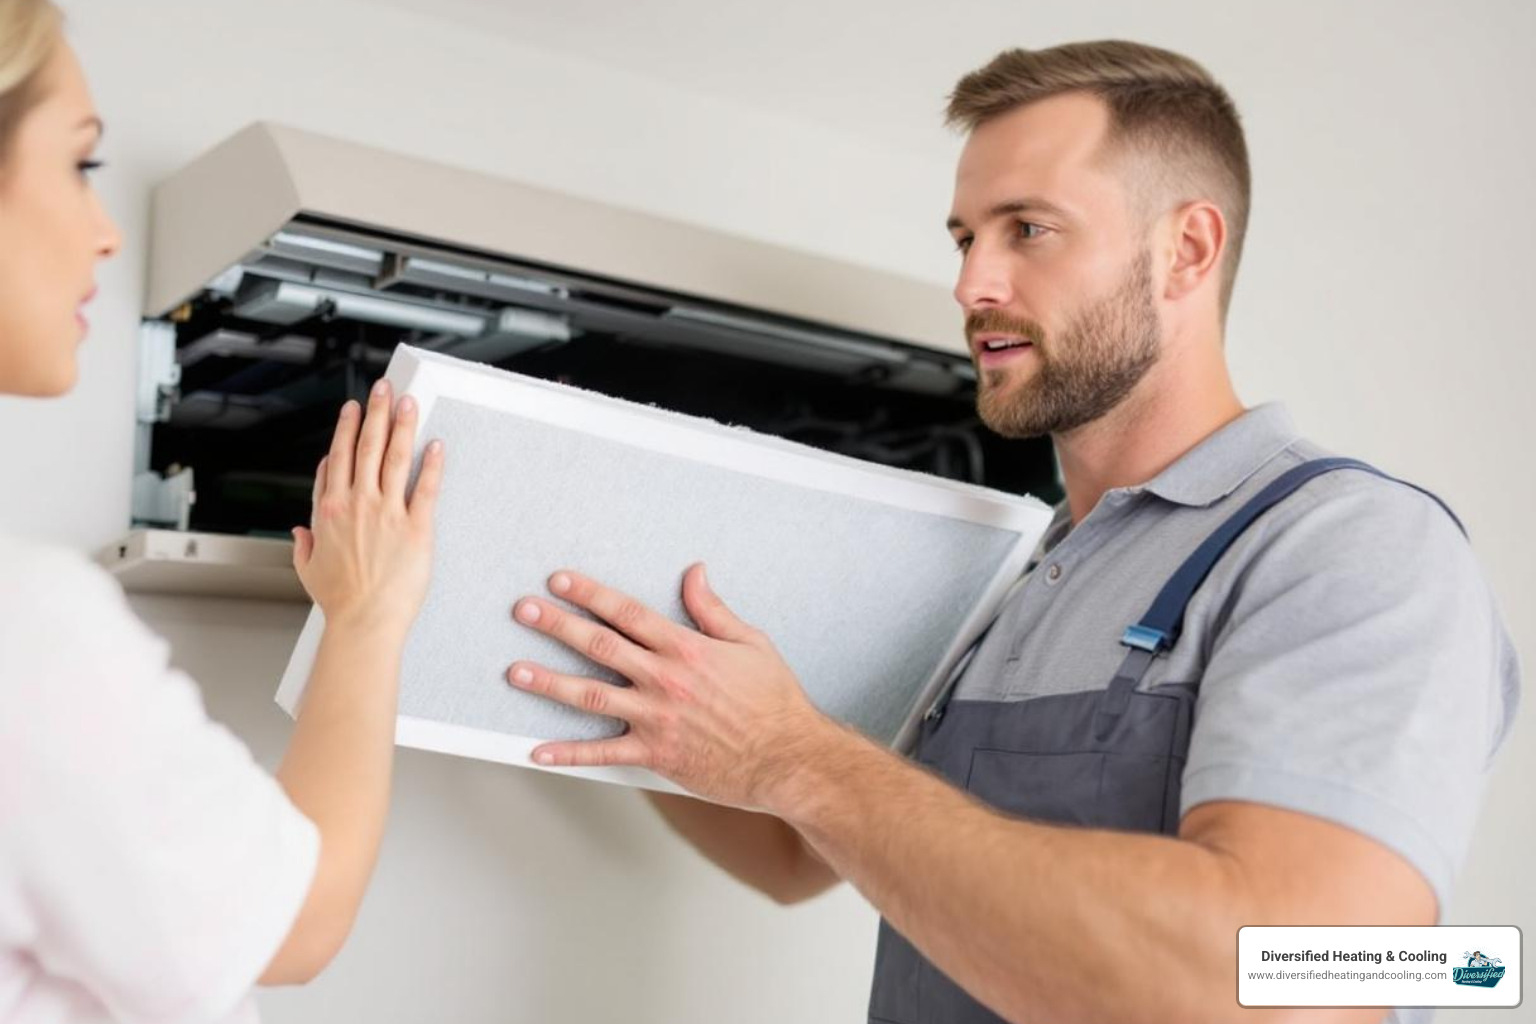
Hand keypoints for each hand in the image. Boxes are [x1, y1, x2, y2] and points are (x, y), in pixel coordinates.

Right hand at [292, 379, 444, 636]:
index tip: (350, 412)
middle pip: (365, 447)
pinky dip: (431, 463)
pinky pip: (424, 487)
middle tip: (382, 389)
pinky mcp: (416, 528)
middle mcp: (357, 505)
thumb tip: (300, 530)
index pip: (336, 460)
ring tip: (407, 402)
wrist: (365, 622)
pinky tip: (436, 445)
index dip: (344, 431)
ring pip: (393, 457)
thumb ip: (304, 544)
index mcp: (329, 512)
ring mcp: (387, 513)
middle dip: (374, 413)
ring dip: (401, 425)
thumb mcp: (308, 570)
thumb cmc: (340, 602)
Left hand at [508, 564, 838, 810]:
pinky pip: (603, 754)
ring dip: (549, 682)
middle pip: (599, 646)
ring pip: (591, 696)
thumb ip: (713, 609)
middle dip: (557, 625)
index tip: (560, 581)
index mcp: (686, 648)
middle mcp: (664, 679)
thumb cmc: (775, 701)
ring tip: (516, 671)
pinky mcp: (655, 754)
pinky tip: (538, 751)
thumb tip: (695, 573)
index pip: (627, 613)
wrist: (788, 758)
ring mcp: (656, 718)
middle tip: (524, 610)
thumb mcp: (751, 643)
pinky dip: (568, 754)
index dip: (590, 594)